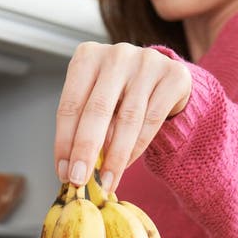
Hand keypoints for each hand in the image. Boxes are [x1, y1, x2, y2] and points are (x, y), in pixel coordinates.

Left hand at [55, 42, 190, 191]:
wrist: (165, 81)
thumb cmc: (122, 96)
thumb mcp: (98, 104)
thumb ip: (85, 127)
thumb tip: (73, 169)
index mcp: (87, 56)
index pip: (70, 105)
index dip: (64, 142)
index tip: (63, 172)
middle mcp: (116, 55)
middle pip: (97, 110)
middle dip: (86, 151)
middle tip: (80, 180)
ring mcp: (147, 62)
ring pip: (127, 119)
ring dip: (114, 157)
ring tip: (106, 182)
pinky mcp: (174, 76)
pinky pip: (152, 120)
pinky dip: (137, 148)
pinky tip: (126, 166)